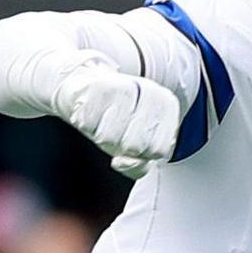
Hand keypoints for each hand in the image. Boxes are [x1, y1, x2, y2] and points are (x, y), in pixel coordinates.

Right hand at [52, 61, 181, 177]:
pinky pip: (87, 125)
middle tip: (116, 129)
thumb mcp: (136, 148)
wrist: (85, 86)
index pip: (158, 150)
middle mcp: (149, 90)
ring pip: (109, 138)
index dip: (141, 153)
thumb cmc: (115, 120)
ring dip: (101, 136)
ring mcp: (123, 86)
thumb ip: (139, 166)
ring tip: (103, 119)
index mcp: (166, 104)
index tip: (134, 137)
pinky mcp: (95, 86)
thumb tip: (125, 162)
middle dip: (120, 146)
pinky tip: (91, 111)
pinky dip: (86, 124)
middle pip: (134, 146)